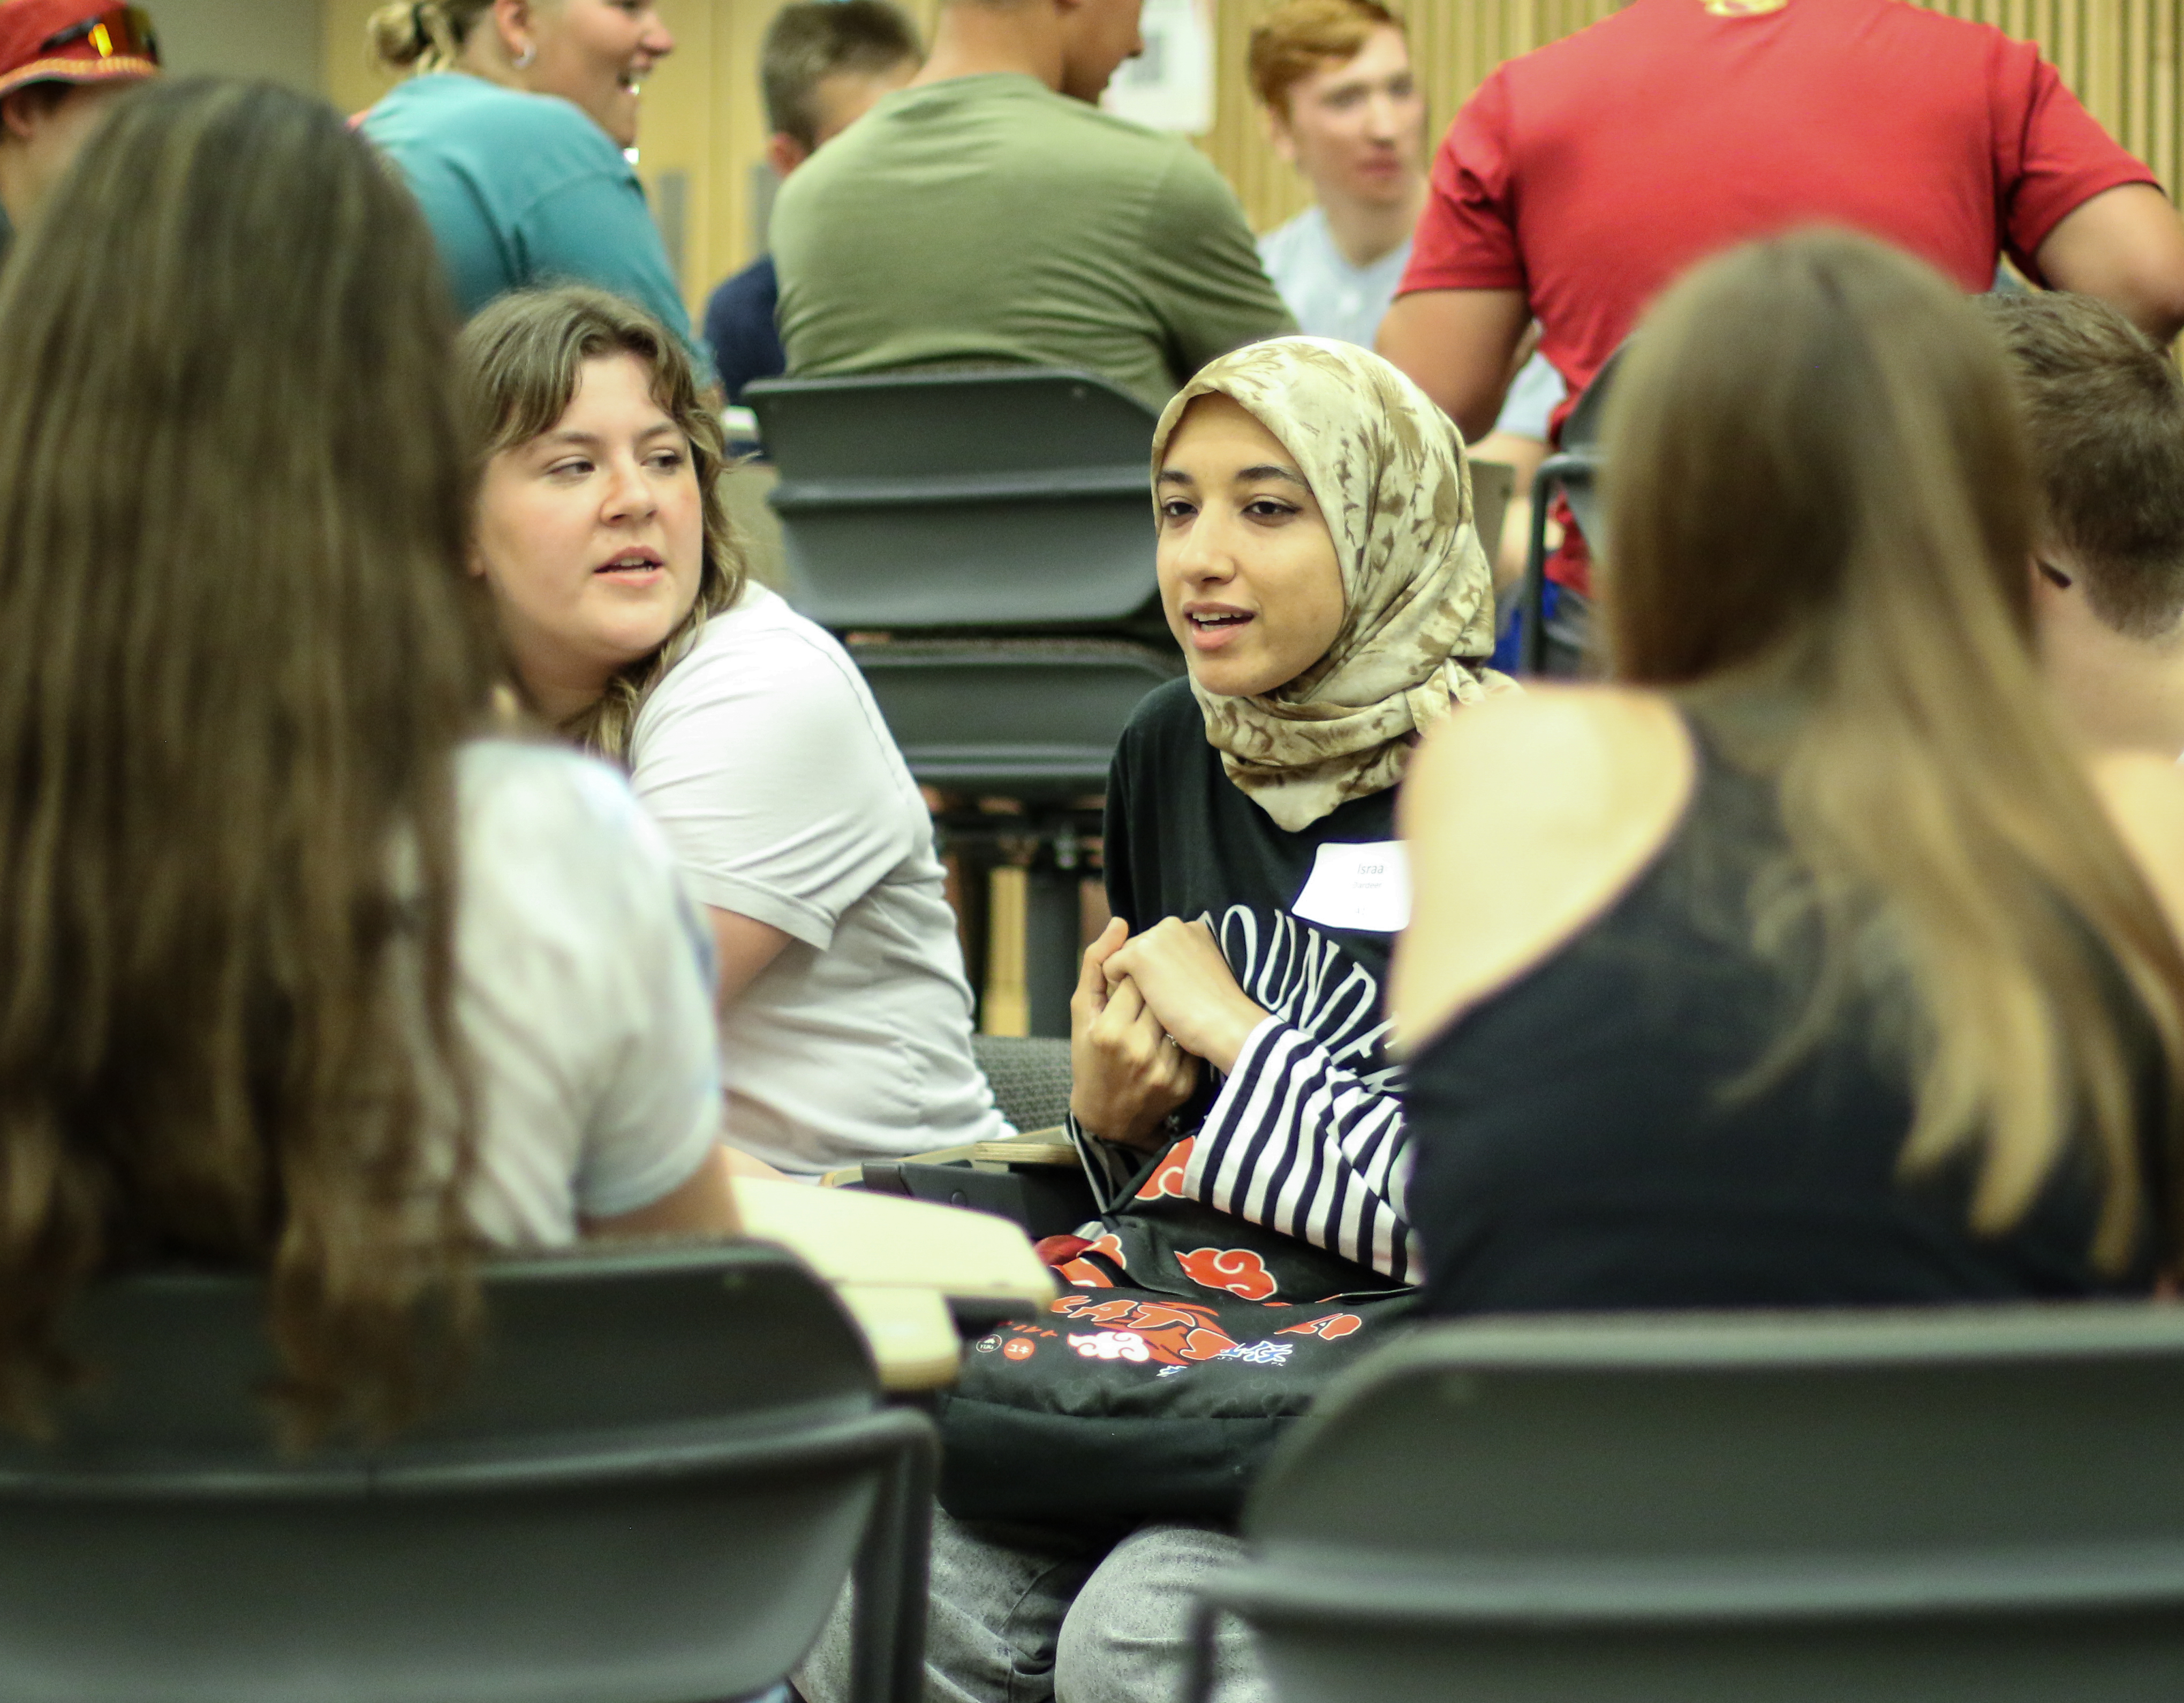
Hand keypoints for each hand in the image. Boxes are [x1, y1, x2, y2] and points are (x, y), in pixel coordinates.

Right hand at [1070, 918, 1197, 1148]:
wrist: (1107, 1116)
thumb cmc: (1089, 1057)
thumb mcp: (1082, 1012)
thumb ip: (1096, 964)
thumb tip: (1119, 921)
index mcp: (1108, 1030)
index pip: (1138, 980)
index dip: (1138, 978)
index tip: (1134, 986)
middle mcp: (1137, 1050)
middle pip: (1162, 996)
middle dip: (1158, 992)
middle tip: (1152, 1000)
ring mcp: (1163, 1069)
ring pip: (1180, 1017)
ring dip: (1174, 1012)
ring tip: (1163, 1019)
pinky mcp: (1184, 1084)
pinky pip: (1192, 1042)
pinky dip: (1185, 1037)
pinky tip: (1175, 1041)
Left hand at [1103, 917, 1268, 1074]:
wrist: (1227, 1024)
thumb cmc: (1220, 1010)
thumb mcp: (1205, 973)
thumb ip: (1185, 961)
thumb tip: (1162, 965)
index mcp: (1192, 928)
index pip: (1157, 945)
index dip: (1157, 970)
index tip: (1174, 992)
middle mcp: (1172, 925)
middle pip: (1137, 948)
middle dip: (1140, 972)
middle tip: (1162, 999)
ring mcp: (1154, 938)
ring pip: (1122, 957)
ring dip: (1129, 980)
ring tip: (1153, 1003)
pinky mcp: (1139, 955)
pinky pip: (1109, 968)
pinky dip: (1117, 988)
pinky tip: (1141, 1003)